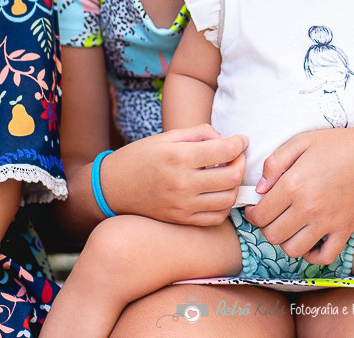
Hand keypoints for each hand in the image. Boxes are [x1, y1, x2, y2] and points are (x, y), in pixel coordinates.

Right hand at [103, 124, 247, 226]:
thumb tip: (226, 139)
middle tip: (238, 156)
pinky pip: (216, 218)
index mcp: (179, 157)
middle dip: (242, 163)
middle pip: (232, 176)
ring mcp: (182, 205)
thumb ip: (199, 133)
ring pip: (228, 199)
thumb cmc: (140, 157)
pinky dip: (225, 205)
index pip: (225, 150)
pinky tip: (219, 193)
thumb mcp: (166, 137)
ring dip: (235, 185)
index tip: (241, 140)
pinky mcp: (181, 220)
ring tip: (228, 173)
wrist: (112, 188)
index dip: (240, 143)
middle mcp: (182, 183)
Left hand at [246, 127, 353, 264]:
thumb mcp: (301, 142)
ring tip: (289, 227)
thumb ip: (274, 163)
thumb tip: (260, 189)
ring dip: (285, 242)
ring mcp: (327, 222)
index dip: (252, 214)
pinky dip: (312, 255)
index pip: (259, 215)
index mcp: (293, 184)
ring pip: (293, 249)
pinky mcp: (344, 231)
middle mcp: (308, 207)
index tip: (256, 209)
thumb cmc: (337, 145)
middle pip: (272, 235)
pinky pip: (324, 257)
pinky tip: (309, 241)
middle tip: (271, 217)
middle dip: (266, 228)